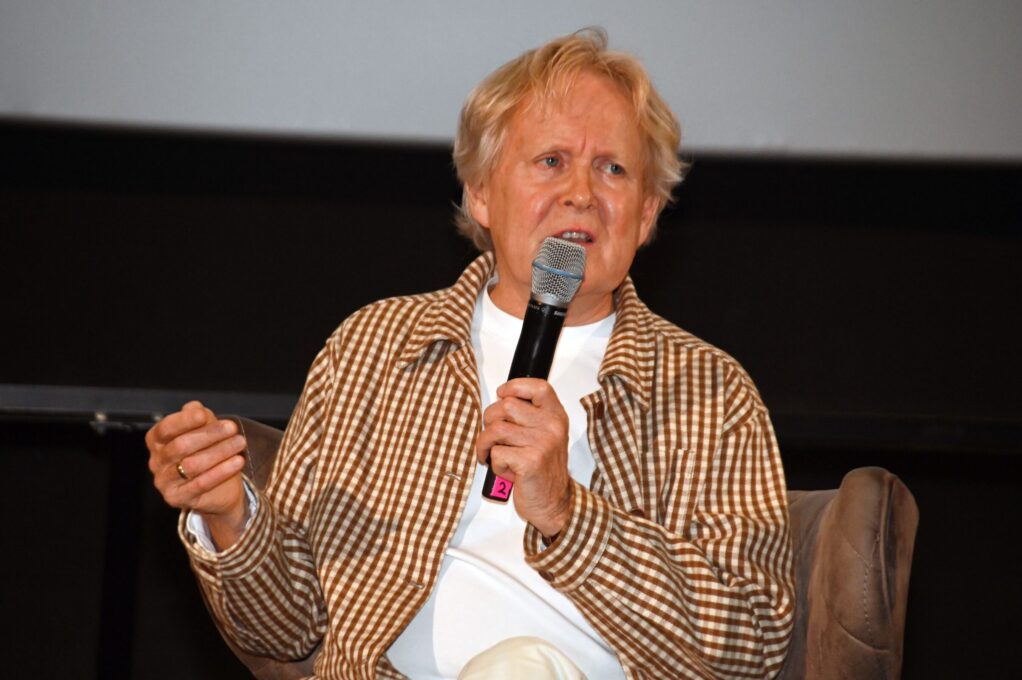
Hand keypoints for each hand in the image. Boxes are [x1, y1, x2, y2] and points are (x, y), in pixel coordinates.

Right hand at [146, 400, 247, 548]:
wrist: (219, 488)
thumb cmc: (208, 452)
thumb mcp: (205, 430)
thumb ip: (199, 417)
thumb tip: (195, 408)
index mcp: (157, 441)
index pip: (165, 428)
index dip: (183, 421)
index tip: (203, 415)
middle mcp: (156, 461)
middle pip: (180, 446)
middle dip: (209, 435)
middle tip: (232, 427)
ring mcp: (164, 482)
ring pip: (191, 465)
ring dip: (219, 451)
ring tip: (240, 442)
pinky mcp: (177, 498)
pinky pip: (200, 484)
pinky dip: (221, 471)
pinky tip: (238, 461)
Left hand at [475, 378, 573, 536]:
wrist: (554, 503)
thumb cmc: (543, 470)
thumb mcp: (545, 436)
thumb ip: (530, 417)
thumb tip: (500, 400)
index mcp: (556, 416)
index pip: (538, 387)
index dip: (513, 386)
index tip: (502, 395)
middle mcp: (552, 426)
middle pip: (505, 406)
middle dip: (489, 422)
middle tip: (492, 438)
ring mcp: (542, 443)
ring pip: (495, 429)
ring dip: (485, 444)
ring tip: (492, 455)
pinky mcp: (530, 462)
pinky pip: (496, 452)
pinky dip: (493, 462)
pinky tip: (504, 469)